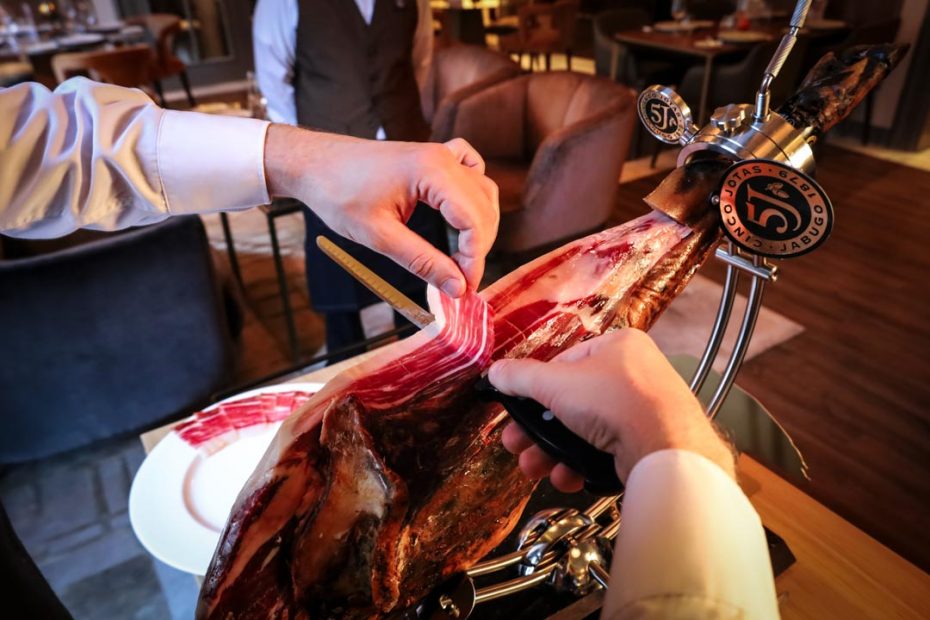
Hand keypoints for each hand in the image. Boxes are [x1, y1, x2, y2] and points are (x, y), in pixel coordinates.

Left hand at [263, 124, 498, 295]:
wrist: (313, 164)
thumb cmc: (337, 193)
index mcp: (431, 171)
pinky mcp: (431, 157)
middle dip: (478, 247)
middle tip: (461, 281)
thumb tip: (457, 287)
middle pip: (483, 206)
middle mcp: (442, 157)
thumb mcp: (379, 236)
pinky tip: (464, 212)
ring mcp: (439, 153)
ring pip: (482, 189)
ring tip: (462, 257)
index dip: (475, 258)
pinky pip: (469, 170)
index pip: (474, 220)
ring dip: (479, 224)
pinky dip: (474, 193)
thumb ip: (423, 262)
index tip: (465, 288)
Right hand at [488, 330, 735, 491]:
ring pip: (583, 431)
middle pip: (570, 403)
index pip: (564, 364)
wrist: (666, 449)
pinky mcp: (647, 444)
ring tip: (535, 468)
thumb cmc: (616, 402)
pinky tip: (567, 477)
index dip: (537, 390)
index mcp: (617, 346)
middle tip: (516, 446)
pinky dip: (581, 464)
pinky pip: (604, 450)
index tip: (517, 410)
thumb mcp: (556, 384)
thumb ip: (520, 377)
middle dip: (538, 430)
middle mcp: (634, 375)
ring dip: (553, 452)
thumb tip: (494, 372)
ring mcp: (643, 411)